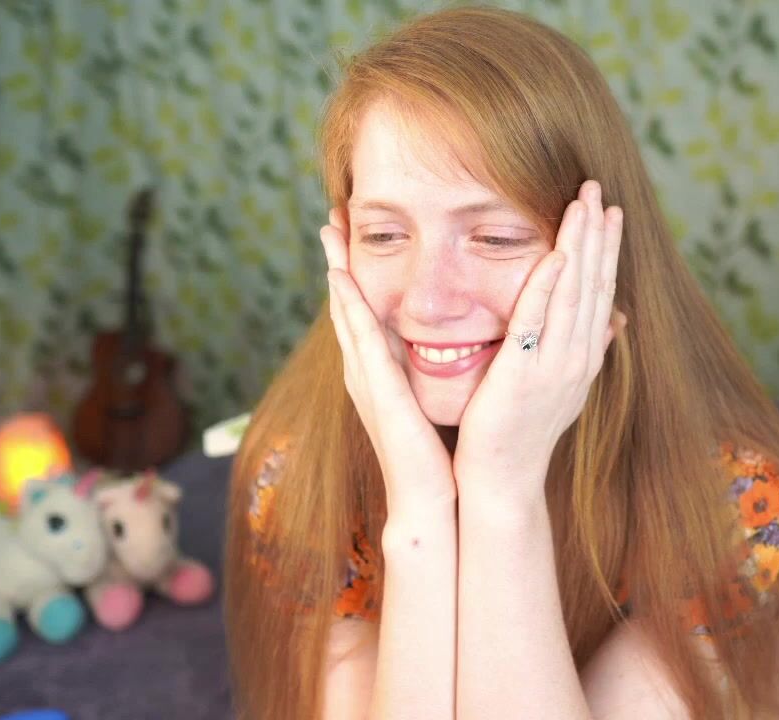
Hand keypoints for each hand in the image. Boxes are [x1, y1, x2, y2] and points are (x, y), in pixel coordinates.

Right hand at [320, 208, 456, 508]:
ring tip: (329, 233)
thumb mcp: (430, 400)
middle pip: (347, 306)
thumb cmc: (433, 455)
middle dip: (338, 262)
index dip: (356, 274)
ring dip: (337, 273)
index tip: (353, 236)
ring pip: (347, 314)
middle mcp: (367, 372)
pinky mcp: (379, 392)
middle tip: (329, 218)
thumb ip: (431, 370)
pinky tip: (342, 280)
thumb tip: (449, 342)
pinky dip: (350, 307)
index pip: (365, 313)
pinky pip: (362, 341)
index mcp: (381, 373)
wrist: (428, 501)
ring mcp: (367, 381)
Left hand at [453, 180, 626, 502]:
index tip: (611, 212)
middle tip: (599, 189)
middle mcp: (578, 360)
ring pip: (573, 295)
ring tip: (583, 204)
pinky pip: (537, 323)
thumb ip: (578, 352)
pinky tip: (556, 255)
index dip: (607, 250)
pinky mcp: (523, 376)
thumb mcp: (556, 388)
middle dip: (598, 235)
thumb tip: (610, 326)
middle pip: (594, 285)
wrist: (502, 480)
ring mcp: (555, 368)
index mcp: (583, 360)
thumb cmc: (517, 433)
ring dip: (580, 246)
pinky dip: (549, 287)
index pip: (601, 293)